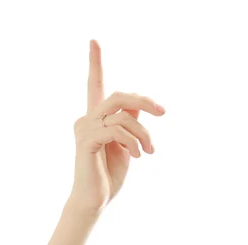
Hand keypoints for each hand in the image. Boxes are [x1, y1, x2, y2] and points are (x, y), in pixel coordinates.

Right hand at [69, 39, 165, 213]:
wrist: (96, 200)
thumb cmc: (111, 174)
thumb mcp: (127, 143)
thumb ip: (130, 122)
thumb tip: (141, 104)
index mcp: (97, 117)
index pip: (95, 85)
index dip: (95, 62)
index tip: (94, 40)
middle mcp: (87, 118)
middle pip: (119, 96)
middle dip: (144, 101)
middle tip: (163, 113)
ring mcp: (84, 129)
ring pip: (123, 116)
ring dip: (143, 133)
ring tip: (149, 151)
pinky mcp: (86, 141)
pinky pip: (116, 131)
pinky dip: (133, 142)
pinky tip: (137, 156)